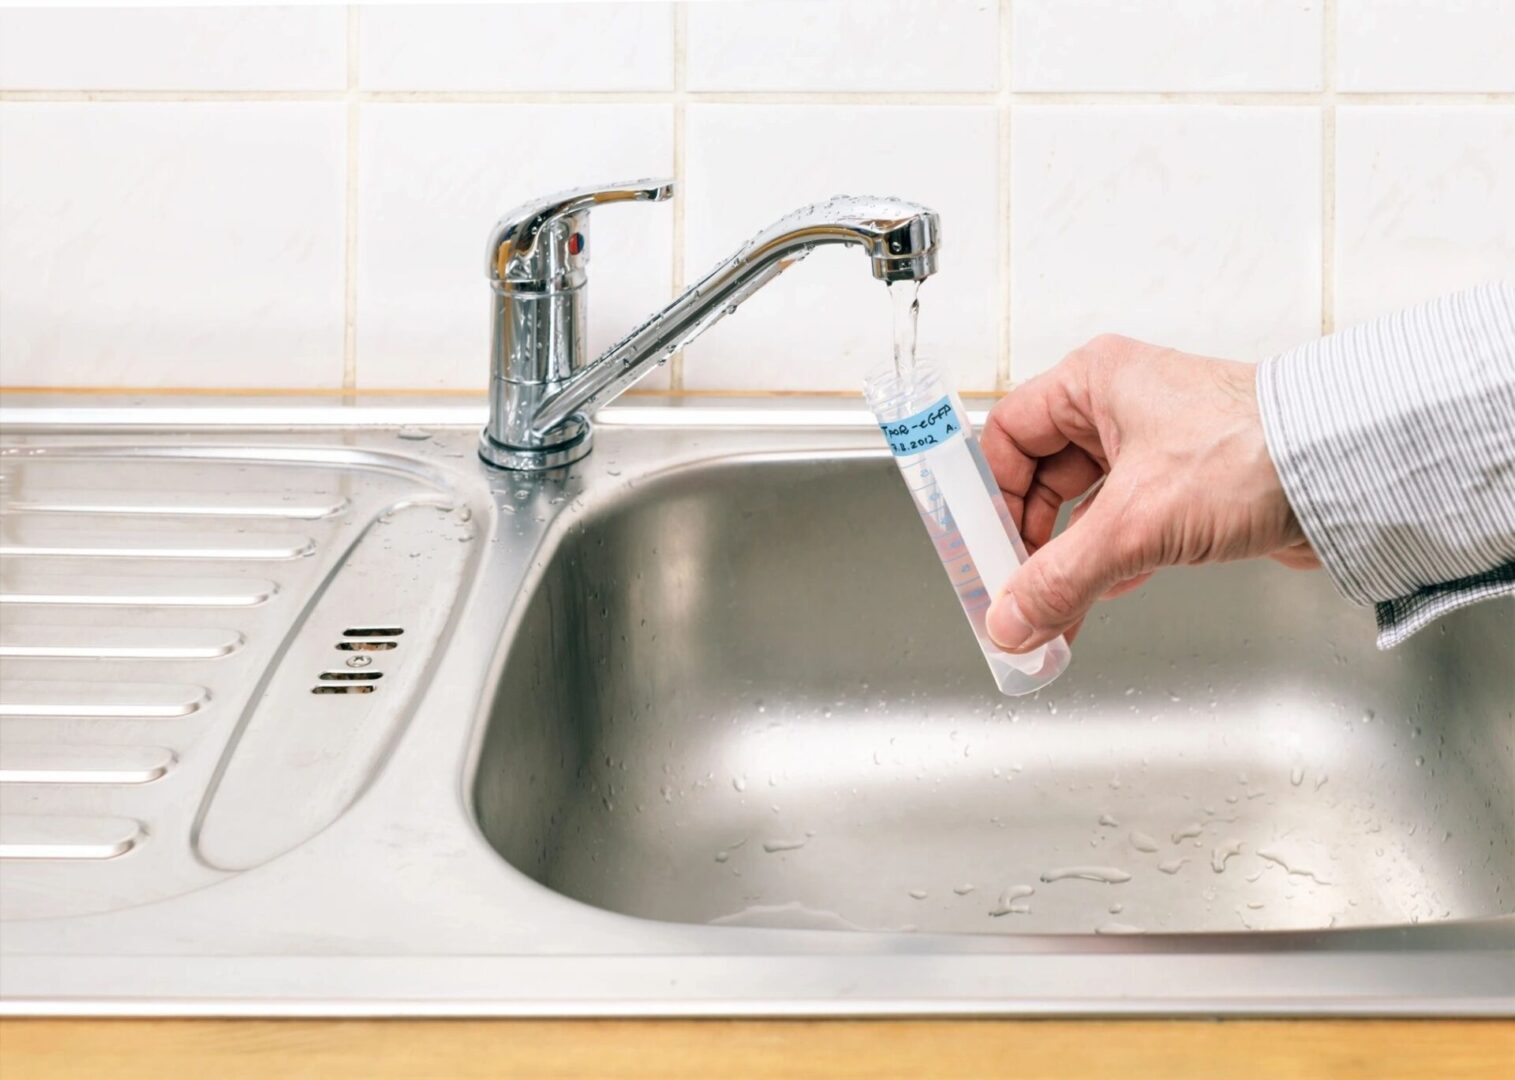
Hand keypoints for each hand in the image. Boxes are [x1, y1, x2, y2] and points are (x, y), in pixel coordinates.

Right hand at [980, 334, 1317, 651]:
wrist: (1349, 472)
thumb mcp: (1134, 522)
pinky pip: (1125, 527)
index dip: (989, 496)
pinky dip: (1108, 564)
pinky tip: (1100, 598)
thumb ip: (1060, 577)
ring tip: (1054, 609)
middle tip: (1016, 590)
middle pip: (1041, 478)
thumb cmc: (1254, 451)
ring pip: (1084, 508)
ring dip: (1069, 560)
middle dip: (1028, 541)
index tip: (980, 549)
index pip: (1007, 436)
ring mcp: (1157, 447)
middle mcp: (1121, 406)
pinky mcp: (1189, 486)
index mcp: (1095, 381)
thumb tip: (1012, 620)